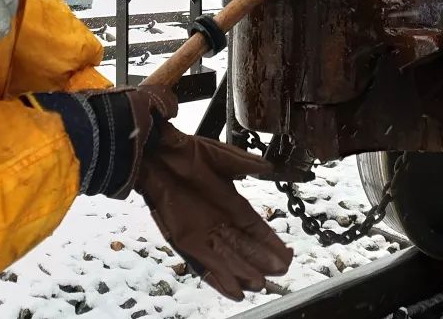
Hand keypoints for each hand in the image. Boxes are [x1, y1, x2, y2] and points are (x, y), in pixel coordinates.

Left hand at [135, 122, 293, 300]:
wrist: (157, 155)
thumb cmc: (185, 152)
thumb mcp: (220, 156)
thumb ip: (244, 164)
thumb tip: (268, 167)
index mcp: (230, 203)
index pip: (255, 227)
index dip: (270, 241)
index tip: (286, 253)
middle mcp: (219, 221)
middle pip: (244, 247)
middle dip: (261, 261)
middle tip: (279, 273)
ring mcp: (202, 232)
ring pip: (227, 258)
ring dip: (242, 272)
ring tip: (259, 284)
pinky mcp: (185, 239)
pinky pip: (204, 263)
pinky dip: (218, 277)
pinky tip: (233, 290)